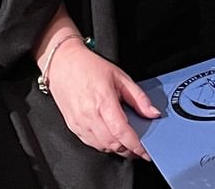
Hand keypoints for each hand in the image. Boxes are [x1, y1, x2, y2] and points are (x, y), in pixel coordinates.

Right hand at [44, 43, 158, 160]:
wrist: (62, 63)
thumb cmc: (89, 67)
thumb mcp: (120, 77)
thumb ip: (138, 97)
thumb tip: (152, 113)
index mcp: (103, 101)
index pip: (122, 132)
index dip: (136, 145)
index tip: (145, 152)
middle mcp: (89, 115)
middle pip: (113, 144)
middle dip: (129, 150)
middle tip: (139, 148)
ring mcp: (79, 122)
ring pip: (102, 146)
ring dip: (116, 149)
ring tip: (126, 143)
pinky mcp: (73, 126)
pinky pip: (91, 143)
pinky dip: (103, 145)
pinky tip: (110, 138)